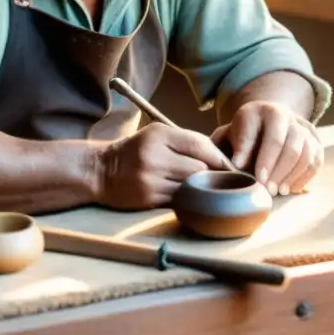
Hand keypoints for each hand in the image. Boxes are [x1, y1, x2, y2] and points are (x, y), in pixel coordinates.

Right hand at [96, 123, 233, 209]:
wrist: (101, 171)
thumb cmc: (137, 151)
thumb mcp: (158, 135)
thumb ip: (187, 142)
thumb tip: (222, 158)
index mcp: (160, 135)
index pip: (200, 145)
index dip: (219, 157)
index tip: (231, 167)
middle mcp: (155, 156)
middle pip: (199, 168)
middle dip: (210, 174)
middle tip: (219, 180)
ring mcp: (151, 179)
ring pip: (191, 186)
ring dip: (200, 189)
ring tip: (205, 189)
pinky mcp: (149, 198)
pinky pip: (179, 200)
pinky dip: (187, 199)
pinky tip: (188, 198)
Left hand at [211, 101, 322, 195]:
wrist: (263, 121)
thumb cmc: (243, 133)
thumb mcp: (231, 134)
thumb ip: (233, 147)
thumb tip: (237, 166)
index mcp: (264, 111)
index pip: (271, 136)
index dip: (266, 159)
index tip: (257, 179)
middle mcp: (288, 116)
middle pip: (291, 146)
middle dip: (279, 171)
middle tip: (267, 190)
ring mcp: (304, 128)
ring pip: (306, 153)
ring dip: (292, 175)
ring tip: (278, 192)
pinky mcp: (315, 142)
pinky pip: (316, 161)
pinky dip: (304, 177)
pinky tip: (289, 188)